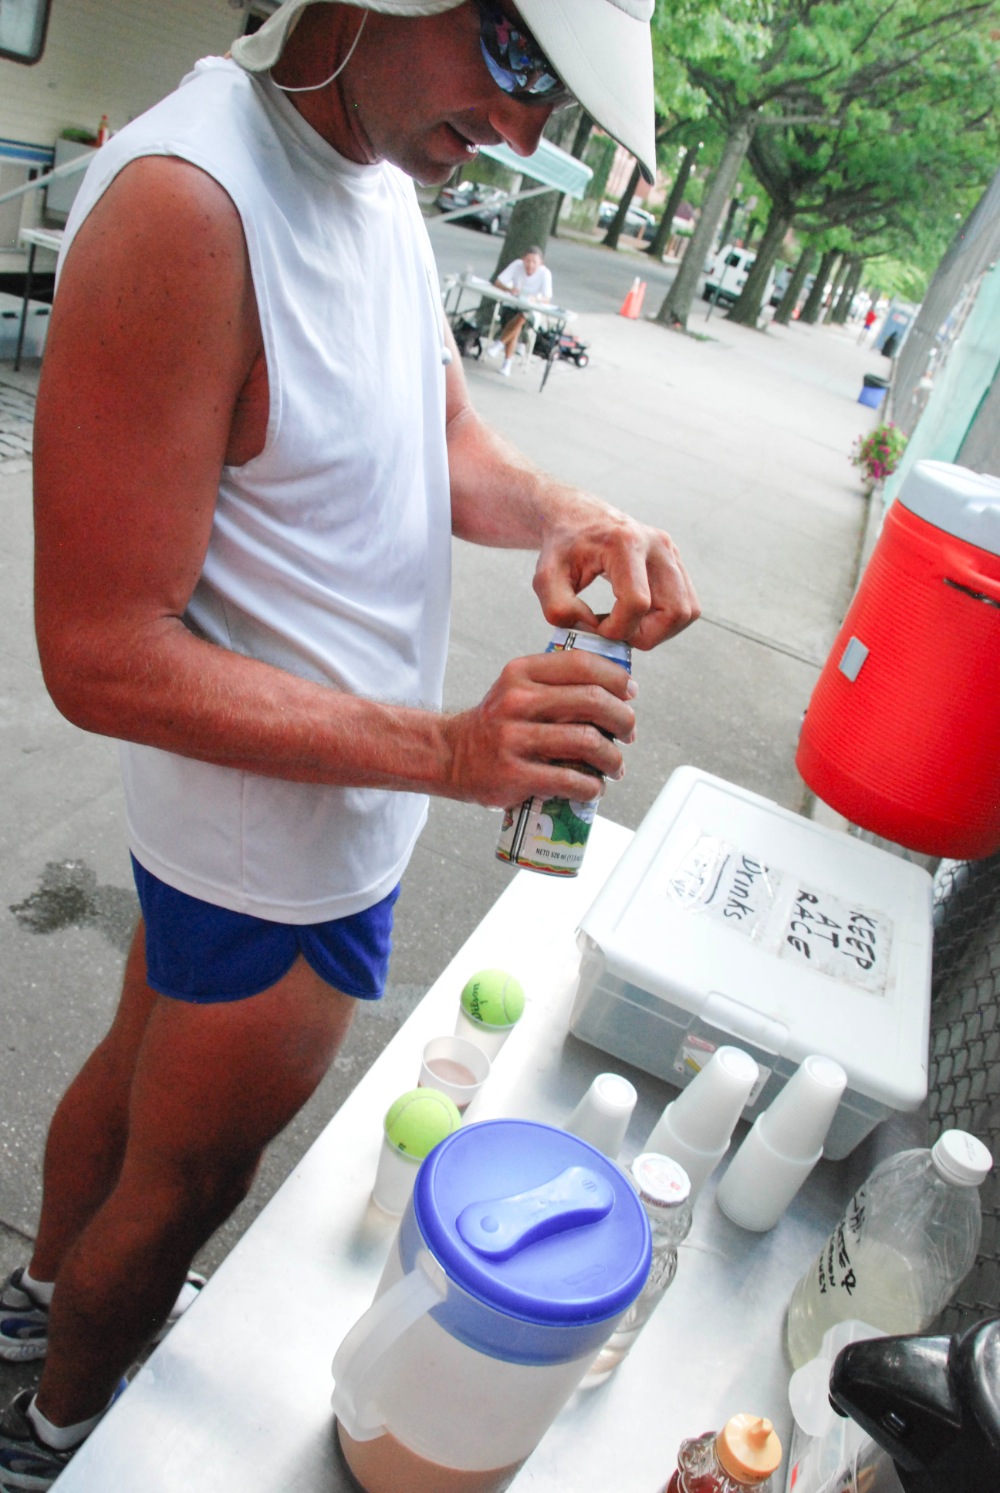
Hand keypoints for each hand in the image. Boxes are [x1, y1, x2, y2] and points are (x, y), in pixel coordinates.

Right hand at [441, 648, 636, 808]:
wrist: (451, 756)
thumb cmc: (497, 724)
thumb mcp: (517, 688)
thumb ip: (558, 682)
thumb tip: (618, 689)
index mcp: (521, 673)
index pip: (582, 664)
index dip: (616, 678)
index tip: (630, 693)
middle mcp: (516, 701)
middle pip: (592, 701)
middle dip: (623, 719)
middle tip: (629, 733)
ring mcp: (514, 739)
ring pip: (587, 742)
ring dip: (613, 758)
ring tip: (616, 767)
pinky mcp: (515, 775)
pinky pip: (570, 780)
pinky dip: (592, 787)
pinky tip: (594, 788)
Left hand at [533, 495, 698, 649]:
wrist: (577, 519)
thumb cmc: (562, 548)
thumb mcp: (545, 578)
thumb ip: (559, 609)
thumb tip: (593, 630)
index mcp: (624, 543)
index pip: (636, 603)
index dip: (617, 629)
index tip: (596, 628)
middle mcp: (656, 544)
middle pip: (674, 610)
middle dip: (646, 635)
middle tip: (618, 632)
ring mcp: (671, 551)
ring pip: (687, 610)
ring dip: (660, 630)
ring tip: (628, 625)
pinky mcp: (676, 561)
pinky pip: (687, 604)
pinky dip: (666, 621)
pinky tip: (638, 617)